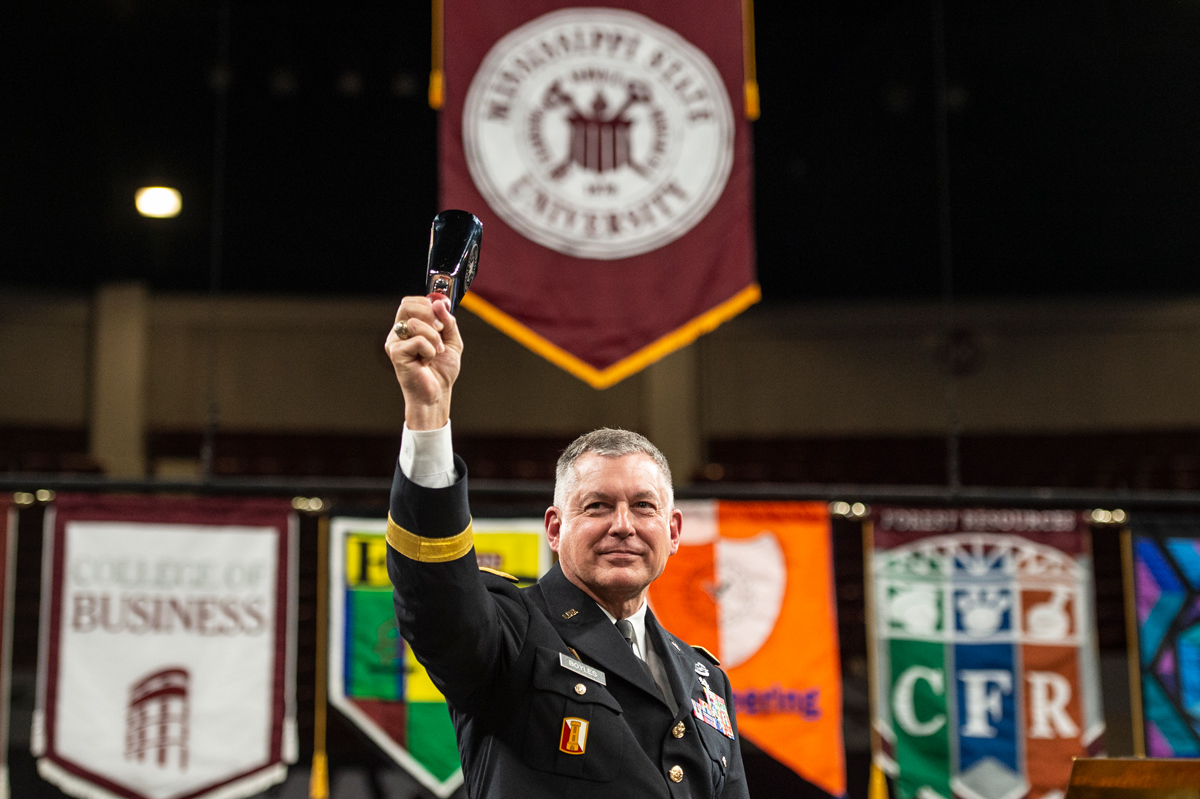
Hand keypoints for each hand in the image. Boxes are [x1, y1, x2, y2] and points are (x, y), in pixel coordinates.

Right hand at [385, 296, 461, 429]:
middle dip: (430, 315)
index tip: (442, 316)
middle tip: (440, 329)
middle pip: (407, 305)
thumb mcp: (452, 340)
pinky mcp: (396, 353)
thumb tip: (439, 303)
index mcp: (410, 326)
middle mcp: (399, 332)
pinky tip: (426, 362)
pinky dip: (429, 350)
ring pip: (415, 324)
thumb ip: (448, 321)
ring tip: (436, 352)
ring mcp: (395, 342)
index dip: (428, 303)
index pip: (411, 302)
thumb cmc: (441, 370)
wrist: (437, 393)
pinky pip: (417, 341)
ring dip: (433, 337)